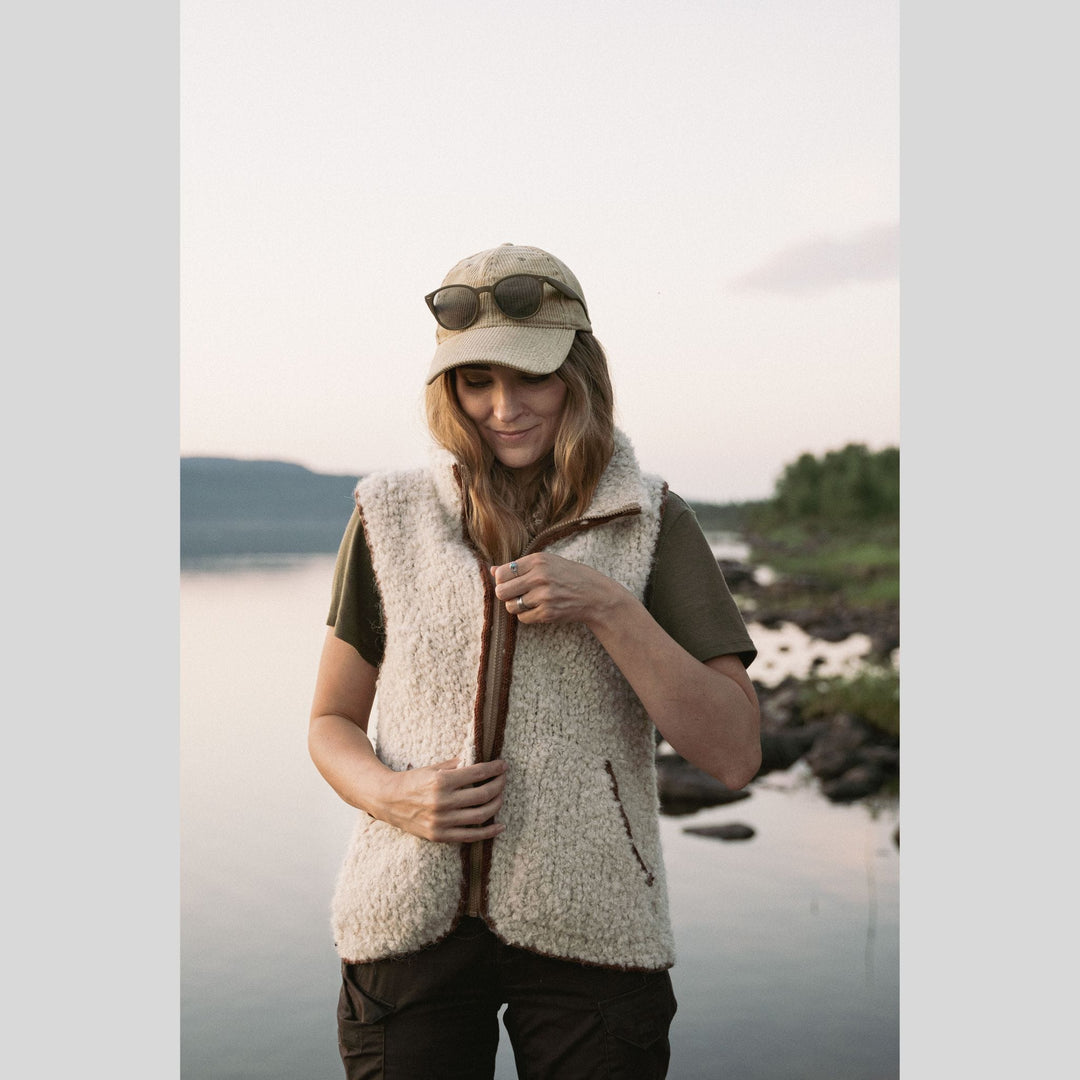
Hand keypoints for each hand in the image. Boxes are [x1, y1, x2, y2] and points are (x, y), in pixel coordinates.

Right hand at [377, 758, 506, 843]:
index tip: (503, 765)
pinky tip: (500, 826)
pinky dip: (488, 832)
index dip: (494, 769)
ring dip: (496, 804)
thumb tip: (478, 761)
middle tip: (504, 779)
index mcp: (441, 781)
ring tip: (501, 796)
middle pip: (483, 794)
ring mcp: (441, 821)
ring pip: (480, 815)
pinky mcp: (439, 835)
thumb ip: (455, 765)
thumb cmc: (411, 780)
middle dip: (499, 785)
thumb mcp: (432, 768)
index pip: (477, 773)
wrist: (386, 800)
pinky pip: (470, 836)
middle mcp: (442, 802)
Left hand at [490, 553, 627, 626]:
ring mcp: (544, 596)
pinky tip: (539, 608)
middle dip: (506, 595)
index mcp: (538, 560)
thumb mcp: (548, 562)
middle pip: (502, 591)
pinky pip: (523, 618)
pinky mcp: (547, 613)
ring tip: (530, 601)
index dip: (502, 579)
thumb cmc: (570, 575)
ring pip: (511, 606)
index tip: (510, 582)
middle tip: (517, 594)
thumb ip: (519, 566)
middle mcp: (539, 577)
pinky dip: (527, 615)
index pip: (502, 572)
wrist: (595, 595)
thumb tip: (492, 570)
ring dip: (516, 606)